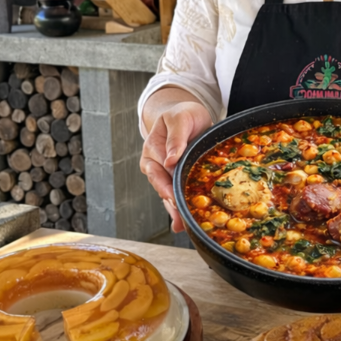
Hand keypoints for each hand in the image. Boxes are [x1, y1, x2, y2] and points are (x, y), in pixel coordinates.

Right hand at [140, 101, 211, 232]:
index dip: (166, 182)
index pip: (158, 167)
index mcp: (152, 147)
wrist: (187, 115)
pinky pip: (173, 194)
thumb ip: (176, 137)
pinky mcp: (173, 178)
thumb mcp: (181, 118)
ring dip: (172, 210)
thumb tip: (170, 159)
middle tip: (179, 216)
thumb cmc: (184, 114)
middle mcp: (153, 162)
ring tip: (180, 225)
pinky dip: (177, 208)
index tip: (173, 195)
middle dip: (169, 202)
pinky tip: (181, 224)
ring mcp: (162, 172)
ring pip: (165, 193)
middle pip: (159, 184)